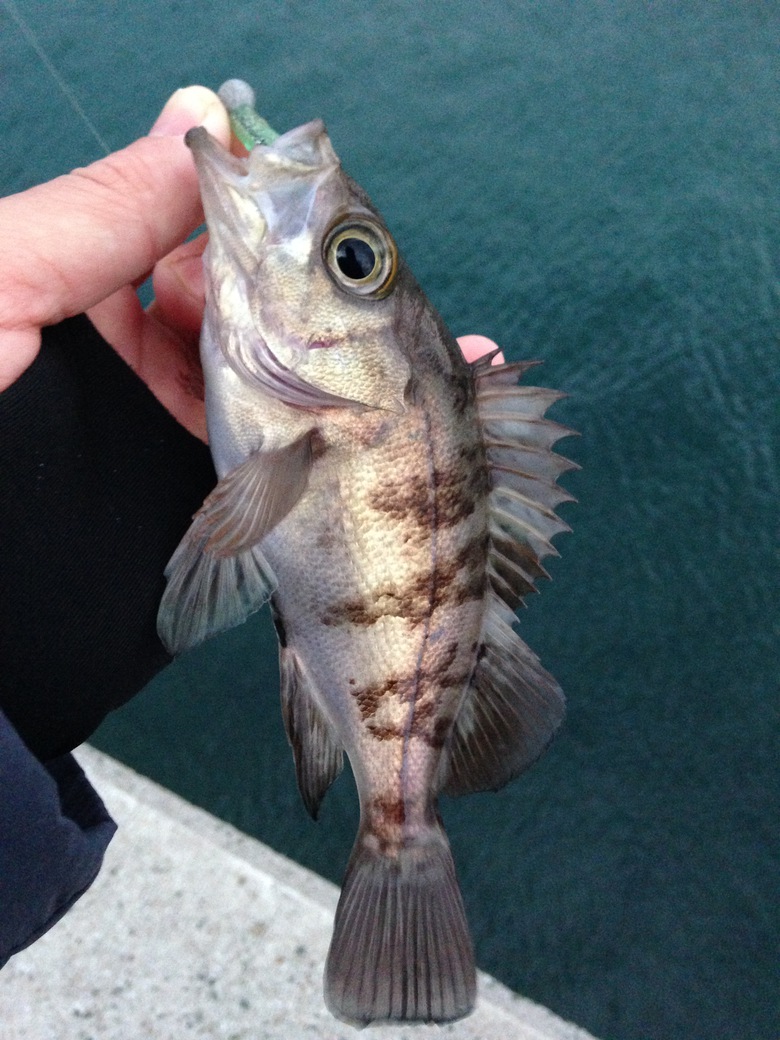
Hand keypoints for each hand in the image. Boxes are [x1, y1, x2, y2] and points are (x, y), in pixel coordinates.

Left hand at [0, 89, 499, 443]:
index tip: (339, 233)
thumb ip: (101, 208)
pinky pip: (268, 489)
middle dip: (336, 319)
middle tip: (416, 321)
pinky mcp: (188, 525)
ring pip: (273, 409)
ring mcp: (166, 450)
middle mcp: (132, 369)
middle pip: (253, 326)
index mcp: (81, 292)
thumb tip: (203, 115)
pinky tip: (413, 458)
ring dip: (360, 396)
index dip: (275, 231)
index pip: (199, 241)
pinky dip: (338, 474)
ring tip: (452, 380)